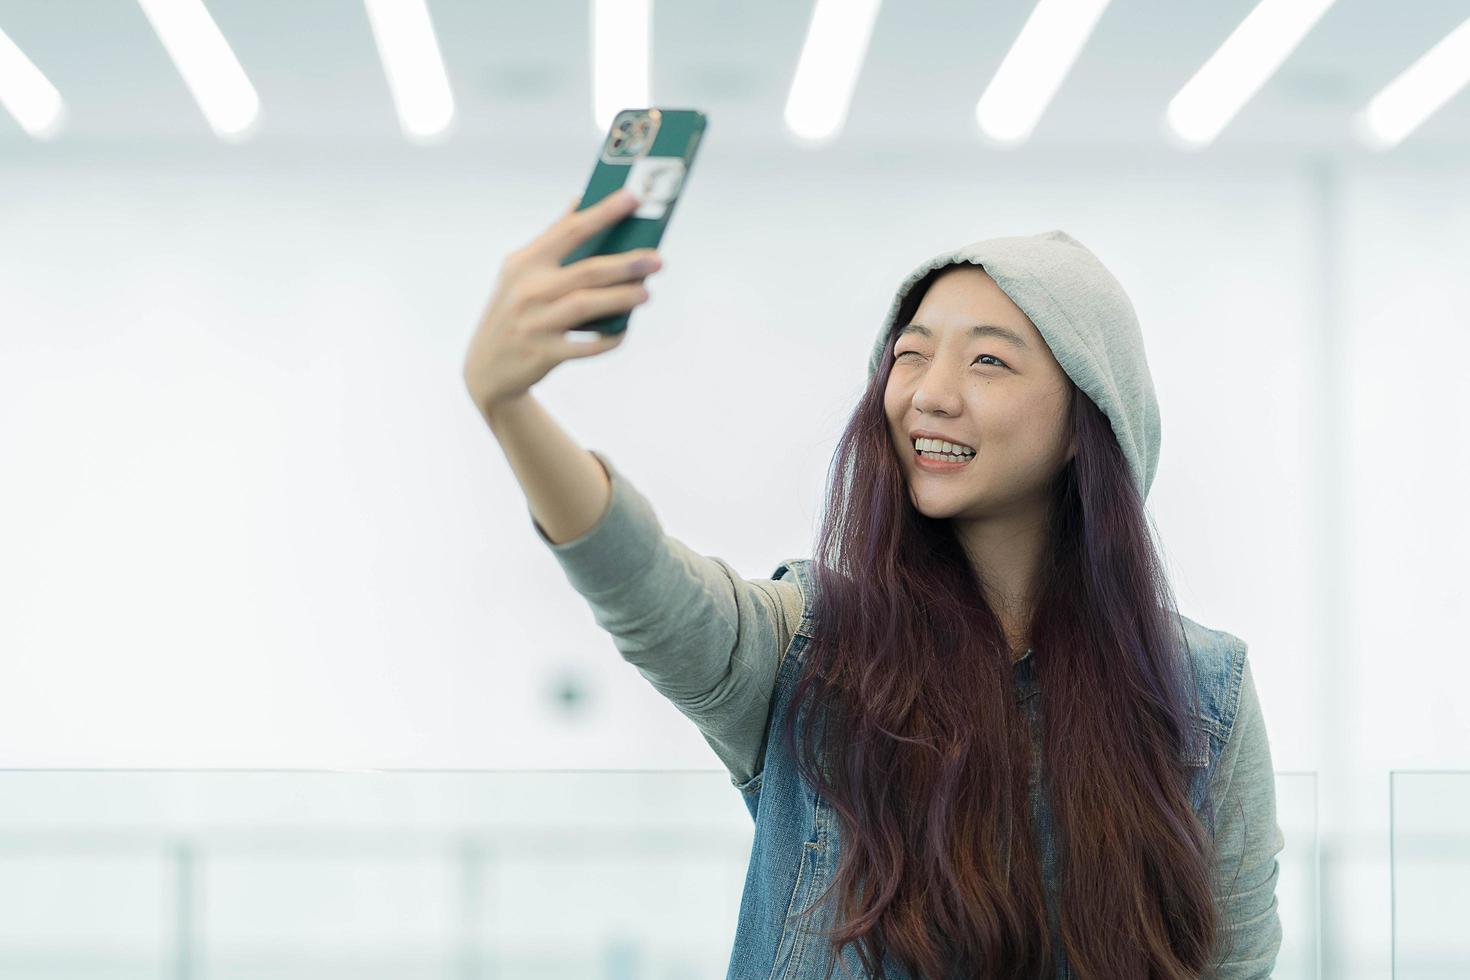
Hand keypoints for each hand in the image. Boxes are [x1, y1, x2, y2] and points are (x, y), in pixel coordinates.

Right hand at [462, 189, 661, 416]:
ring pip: (588, 305)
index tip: (633, 198)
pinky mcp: (544, 354)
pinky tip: (623, 330)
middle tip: (656, 259)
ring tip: (646, 292)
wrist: (486, 368)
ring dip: (622, 298)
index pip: (569, 230)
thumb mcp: (519, 273)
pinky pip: (587, 346)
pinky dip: (609, 338)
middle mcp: (527, 290)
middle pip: (587, 270)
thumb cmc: (512, 311)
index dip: (603, 213)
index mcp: (523, 263)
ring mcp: (535, 324)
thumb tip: (581, 201)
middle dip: (626, 264)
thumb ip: (551, 241)